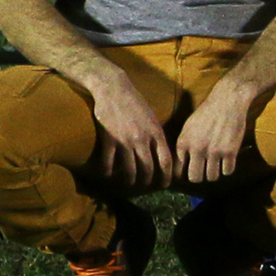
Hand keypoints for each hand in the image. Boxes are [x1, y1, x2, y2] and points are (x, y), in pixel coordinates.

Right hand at [84, 69, 176, 189]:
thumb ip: (156, 135)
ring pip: (129, 168)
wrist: (114, 89)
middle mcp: (143, 139)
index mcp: (156, 133)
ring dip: (129, 179)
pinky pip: (109, 161)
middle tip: (145, 187)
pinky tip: (108, 174)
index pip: (166, 160)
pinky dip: (108, 171)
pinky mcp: (109, 138)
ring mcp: (125, 139)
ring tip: (129, 183)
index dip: (166, 176)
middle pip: (148, 168)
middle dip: (147, 181)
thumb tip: (162, 152)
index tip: (165, 185)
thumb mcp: (152, 118)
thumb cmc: (135, 102)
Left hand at [176, 77, 258, 183]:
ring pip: (212, 177)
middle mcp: (197, 149)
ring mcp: (214, 151)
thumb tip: (182, 165)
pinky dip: (228, 168)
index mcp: (183, 143)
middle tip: (205, 170)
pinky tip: (228, 160)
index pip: (178, 171)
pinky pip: (228, 171)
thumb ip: (184, 146)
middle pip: (195, 178)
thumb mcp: (188, 127)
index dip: (185, 174)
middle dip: (200, 176)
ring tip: (218, 165)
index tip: (191, 171)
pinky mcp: (230, 151)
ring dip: (215, 173)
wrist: (228, 100)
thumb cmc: (207, 112)